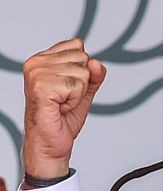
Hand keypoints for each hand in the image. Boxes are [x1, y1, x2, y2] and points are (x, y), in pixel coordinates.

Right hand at [22, 38, 105, 178]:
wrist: (50, 144)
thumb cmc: (61, 119)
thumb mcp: (84, 91)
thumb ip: (94, 74)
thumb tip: (97, 63)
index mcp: (42, 59)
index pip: (77, 46)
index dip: (81, 70)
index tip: (66, 88)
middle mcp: (37, 64)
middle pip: (83, 58)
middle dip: (82, 82)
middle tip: (65, 98)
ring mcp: (37, 74)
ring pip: (83, 72)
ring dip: (78, 93)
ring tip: (62, 103)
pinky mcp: (41, 87)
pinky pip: (77, 85)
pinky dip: (75, 100)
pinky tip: (60, 107)